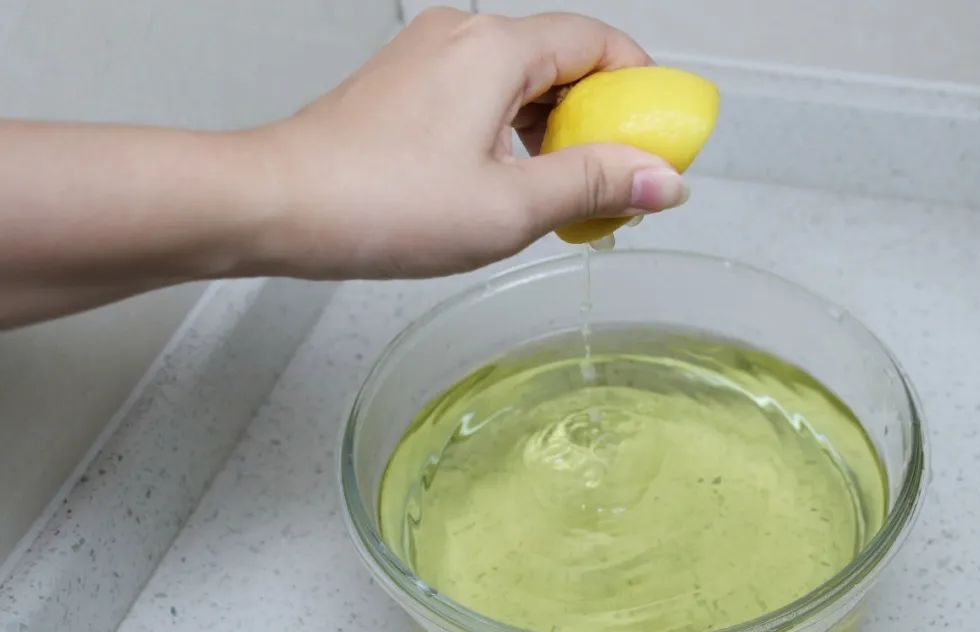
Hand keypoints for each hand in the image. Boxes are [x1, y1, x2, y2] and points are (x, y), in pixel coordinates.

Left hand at [249, 9, 684, 278]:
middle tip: (610, 185)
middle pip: (562, 62)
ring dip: (552, 136)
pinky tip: (506, 187)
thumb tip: (661, 179)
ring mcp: (428, 57)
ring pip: (520, 84)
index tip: (656, 143)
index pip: (600, 43)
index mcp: (497, 48)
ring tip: (557, 200)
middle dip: (597, 122)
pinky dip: (510, 136)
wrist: (278, 205)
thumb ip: (595, 185)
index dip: (641, 91)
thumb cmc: (379, 203)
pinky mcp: (405, 86)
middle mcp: (462, 35)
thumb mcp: (510, 207)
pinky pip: (482, 98)